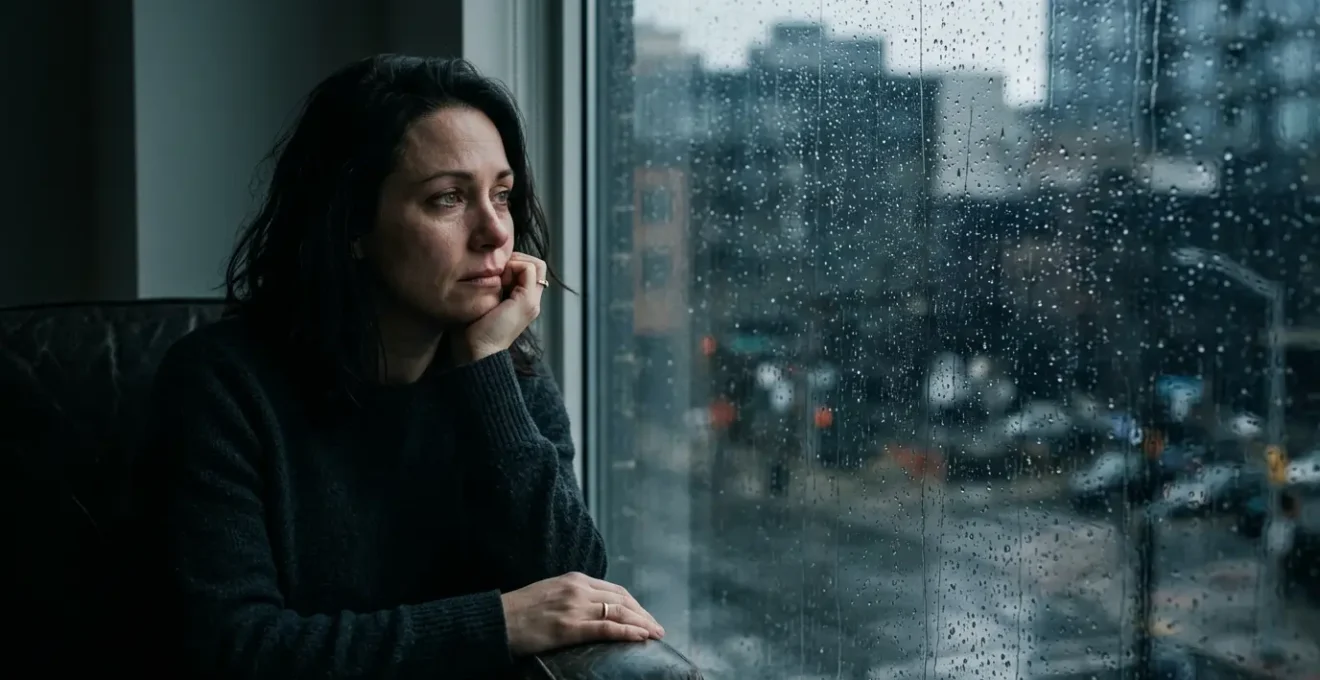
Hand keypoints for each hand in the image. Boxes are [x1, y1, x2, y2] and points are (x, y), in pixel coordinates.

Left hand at [453, 253, 546, 364]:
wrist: (477, 352)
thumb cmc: (472, 330)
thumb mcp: (483, 302)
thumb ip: (491, 287)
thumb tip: (487, 267)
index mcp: (523, 301)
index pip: (529, 269)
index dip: (513, 263)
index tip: (493, 274)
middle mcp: (532, 301)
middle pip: (536, 265)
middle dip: (516, 260)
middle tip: (496, 272)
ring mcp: (532, 301)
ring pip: (536, 265)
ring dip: (515, 263)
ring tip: (497, 277)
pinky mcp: (527, 301)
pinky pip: (529, 270)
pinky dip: (513, 267)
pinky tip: (498, 280)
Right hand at [501, 572, 665, 656]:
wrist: (497, 620)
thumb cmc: (520, 610)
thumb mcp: (551, 593)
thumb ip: (573, 596)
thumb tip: (595, 609)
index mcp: (575, 579)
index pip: (616, 590)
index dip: (635, 605)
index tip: (646, 616)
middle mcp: (578, 589)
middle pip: (623, 600)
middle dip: (643, 615)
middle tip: (658, 629)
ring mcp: (574, 607)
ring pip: (619, 613)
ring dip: (642, 624)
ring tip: (656, 635)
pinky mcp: (568, 627)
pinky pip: (606, 629)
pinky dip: (627, 632)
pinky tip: (640, 637)